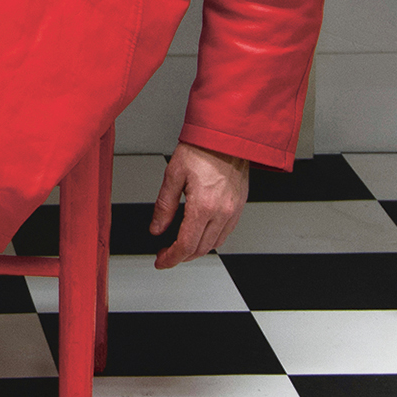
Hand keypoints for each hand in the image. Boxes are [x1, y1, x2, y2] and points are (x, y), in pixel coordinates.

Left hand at [149, 142, 248, 267]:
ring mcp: (233, 210)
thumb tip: (157, 228)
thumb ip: (164, 206)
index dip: (171, 258)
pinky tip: (199, 233)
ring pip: (214, 244)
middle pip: (200, 248)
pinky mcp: (239, 206)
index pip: (186, 245)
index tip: (161, 261)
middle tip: (166, 253)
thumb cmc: (201, 148)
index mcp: (204, 205)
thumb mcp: (173, 175)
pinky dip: (211, 239)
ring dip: (196, 249)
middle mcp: (222, 212)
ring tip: (180, 244)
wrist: (225, 136)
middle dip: (181, 256)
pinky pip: (225, 232)